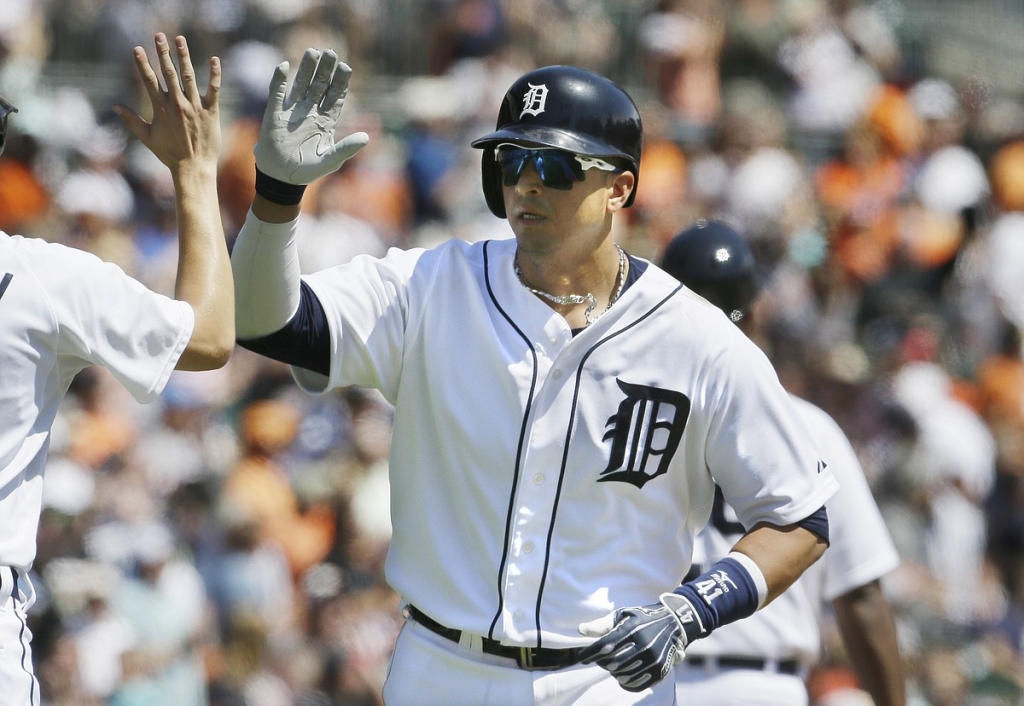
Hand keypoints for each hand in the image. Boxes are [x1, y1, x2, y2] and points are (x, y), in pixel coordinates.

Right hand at [115, 33, 220, 175]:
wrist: (193, 167)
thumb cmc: (169, 154)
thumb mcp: (147, 137)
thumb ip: (131, 120)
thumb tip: (115, 106)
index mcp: (161, 109)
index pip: (149, 80)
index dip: (142, 64)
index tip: (137, 48)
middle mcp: (177, 105)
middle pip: (169, 73)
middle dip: (163, 53)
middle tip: (159, 36)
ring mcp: (195, 107)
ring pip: (189, 77)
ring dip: (184, 57)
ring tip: (180, 40)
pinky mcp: (211, 112)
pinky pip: (214, 90)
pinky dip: (214, 75)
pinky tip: (214, 60)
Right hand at [254, 48, 368, 184]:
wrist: (282, 178)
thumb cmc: (308, 171)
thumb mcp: (330, 161)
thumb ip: (346, 149)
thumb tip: (366, 138)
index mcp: (326, 121)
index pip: (335, 96)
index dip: (341, 82)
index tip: (346, 67)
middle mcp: (310, 111)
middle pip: (320, 85)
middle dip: (326, 69)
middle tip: (331, 52)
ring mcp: (292, 110)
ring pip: (301, 84)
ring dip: (306, 68)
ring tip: (313, 52)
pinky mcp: (274, 113)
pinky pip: (277, 93)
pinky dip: (279, 80)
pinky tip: (283, 66)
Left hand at [578, 601, 686, 692]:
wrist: (673, 623)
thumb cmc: (641, 618)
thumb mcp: (622, 615)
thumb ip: (602, 624)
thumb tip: (581, 630)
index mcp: (632, 628)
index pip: (604, 645)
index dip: (590, 653)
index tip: (581, 658)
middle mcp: (643, 644)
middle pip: (612, 663)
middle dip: (601, 662)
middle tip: (599, 659)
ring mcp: (653, 659)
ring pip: (622, 675)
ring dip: (613, 672)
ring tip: (612, 665)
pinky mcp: (659, 671)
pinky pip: (636, 685)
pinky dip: (625, 683)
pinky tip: (621, 676)